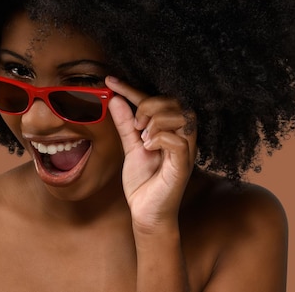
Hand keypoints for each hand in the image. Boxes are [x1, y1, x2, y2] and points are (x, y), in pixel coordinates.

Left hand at [105, 76, 196, 232]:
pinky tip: (148, 147)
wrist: (145, 213)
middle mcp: (181, 137)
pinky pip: (179, 141)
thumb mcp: (130, 147)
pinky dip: (160, 138)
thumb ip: (126, 124)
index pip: (155, 100)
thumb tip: (114, 99)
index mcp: (169, 130)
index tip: (109, 81)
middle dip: (149, 105)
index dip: (132, 89)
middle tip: (135, 124)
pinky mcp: (183, 166)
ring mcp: (185, 151)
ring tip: (142, 137)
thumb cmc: (143, 182)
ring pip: (182, 118)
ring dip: (156, 121)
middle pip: (175, 103)